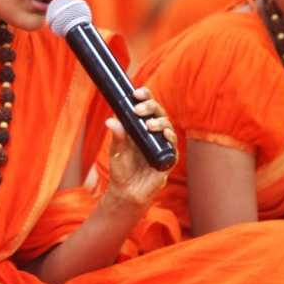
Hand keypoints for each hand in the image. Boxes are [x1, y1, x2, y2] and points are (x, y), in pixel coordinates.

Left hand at [102, 88, 176, 210]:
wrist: (127, 191)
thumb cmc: (122, 169)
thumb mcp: (116, 150)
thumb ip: (117, 136)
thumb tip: (111, 120)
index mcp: (141, 126)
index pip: (146, 106)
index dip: (145, 97)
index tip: (136, 93)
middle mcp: (154, 132)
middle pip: (158, 112)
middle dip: (150, 107)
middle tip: (138, 109)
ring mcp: (162, 144)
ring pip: (167, 126)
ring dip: (159, 122)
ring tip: (148, 124)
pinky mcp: (168, 157)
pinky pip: (173, 144)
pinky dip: (169, 137)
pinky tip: (164, 134)